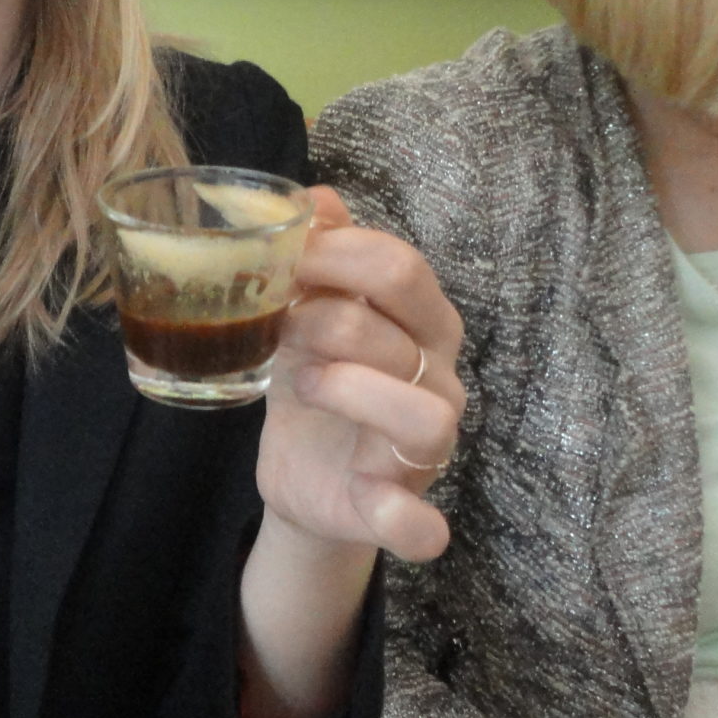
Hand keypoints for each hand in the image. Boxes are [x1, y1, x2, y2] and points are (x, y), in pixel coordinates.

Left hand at [234, 191, 462, 717]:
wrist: (304, 475)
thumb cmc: (318, 376)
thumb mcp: (312, 311)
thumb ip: (322, 253)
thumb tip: (314, 194)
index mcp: (422, 321)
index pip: (401, 266)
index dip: (335, 254)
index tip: (278, 257)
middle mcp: (439, 377)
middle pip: (404, 328)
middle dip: (330, 315)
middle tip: (279, 321)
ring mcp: (426, 447)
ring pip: (422, 412)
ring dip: (349, 389)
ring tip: (298, 381)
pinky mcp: (399, 510)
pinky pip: (420, 522)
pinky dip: (405, 519)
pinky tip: (375, 501)